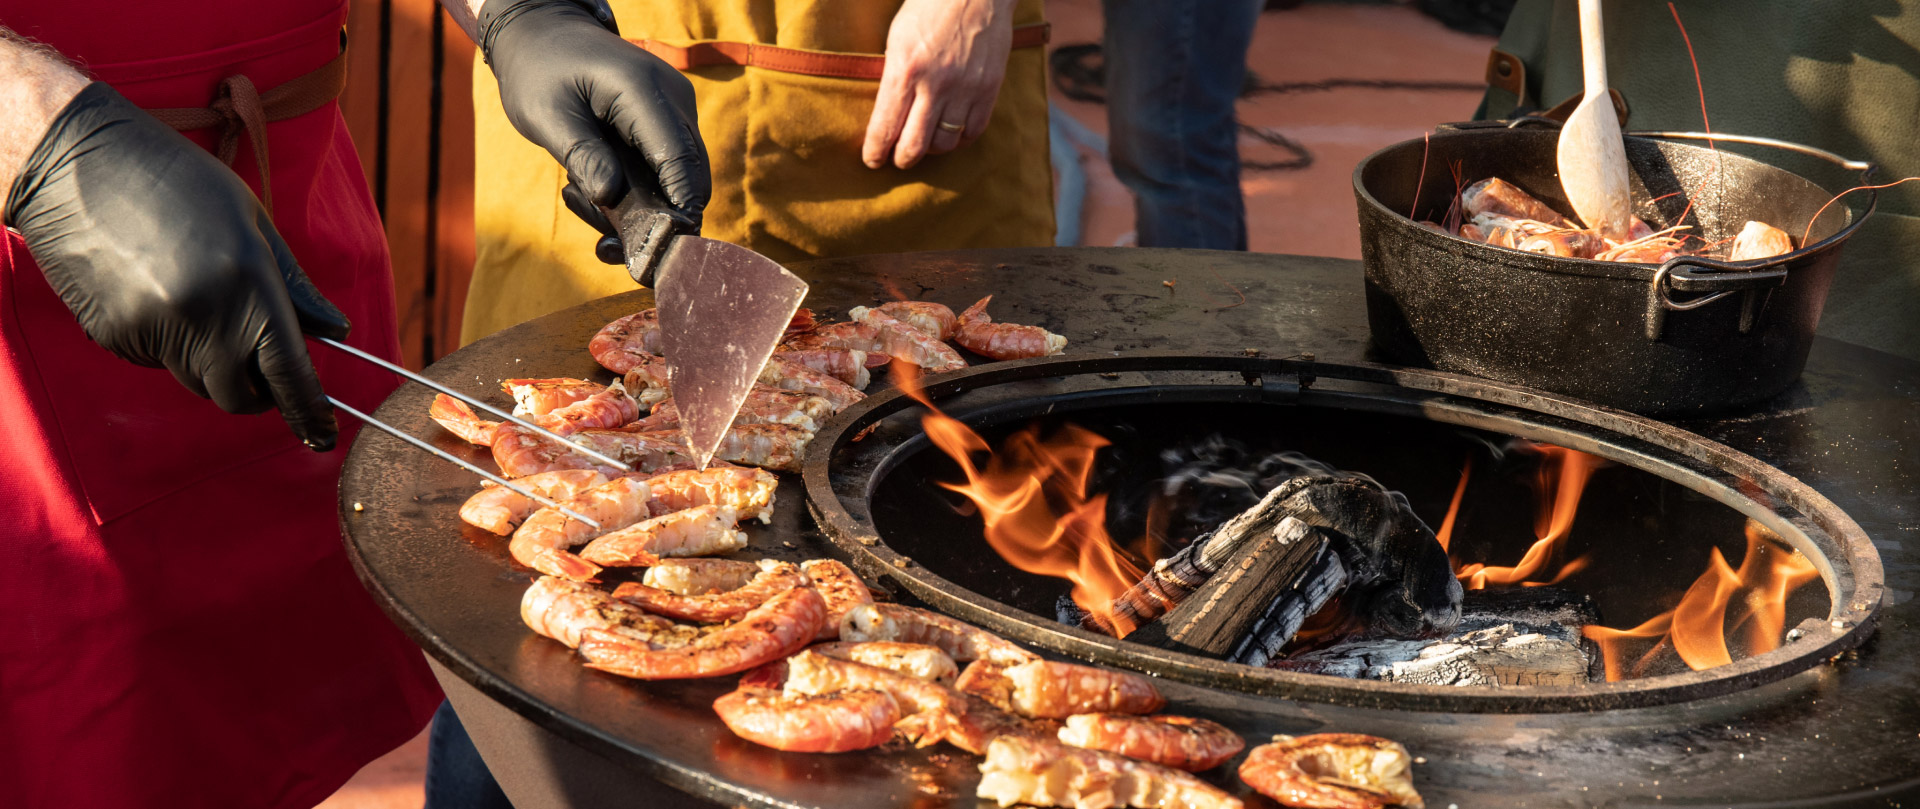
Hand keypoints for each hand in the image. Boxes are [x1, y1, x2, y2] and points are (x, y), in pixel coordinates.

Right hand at [5, 83, 351, 449]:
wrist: (76, 162)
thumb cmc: (178, 182)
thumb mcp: (253, 222)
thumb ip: (294, 285)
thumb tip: (336, 331)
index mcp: (249, 286)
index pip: (289, 374)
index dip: (311, 413)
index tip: (323, 436)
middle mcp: (203, 317)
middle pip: (239, 396)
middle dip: (255, 390)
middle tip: (258, 362)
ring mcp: (152, 330)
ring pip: (197, 380)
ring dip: (211, 363)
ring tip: (198, 300)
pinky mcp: (113, 335)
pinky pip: (156, 361)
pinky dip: (167, 343)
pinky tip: (154, 291)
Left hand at [480, 0, 709, 261]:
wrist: (547, 34)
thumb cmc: (541, 71)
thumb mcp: (546, 115)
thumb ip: (581, 154)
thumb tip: (610, 197)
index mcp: (644, 91)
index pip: (680, 160)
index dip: (679, 210)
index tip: (662, 251)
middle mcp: (674, 101)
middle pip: (690, 178)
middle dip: (655, 220)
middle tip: (601, 244)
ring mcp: (676, 112)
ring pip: (679, 181)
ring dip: (639, 209)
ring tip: (578, 201)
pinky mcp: (669, 124)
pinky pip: (666, 170)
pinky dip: (637, 192)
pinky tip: (592, 189)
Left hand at [862, 0, 1014, 169]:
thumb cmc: (929, 8)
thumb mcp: (897, 38)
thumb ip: (893, 78)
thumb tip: (887, 116)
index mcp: (905, 69)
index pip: (885, 126)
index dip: (875, 151)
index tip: (872, 160)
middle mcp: (935, 83)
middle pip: (914, 146)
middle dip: (901, 158)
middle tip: (897, 158)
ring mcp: (965, 88)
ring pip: (945, 143)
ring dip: (931, 148)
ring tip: (925, 140)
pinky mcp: (989, 88)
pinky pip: (973, 131)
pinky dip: (960, 139)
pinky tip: (951, 131)